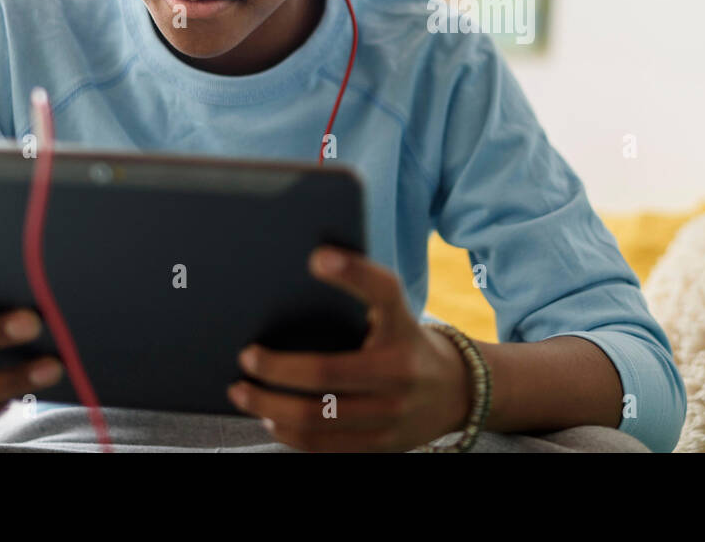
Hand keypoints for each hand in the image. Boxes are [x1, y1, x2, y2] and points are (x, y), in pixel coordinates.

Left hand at [228, 246, 470, 451]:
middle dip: (276, 368)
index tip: (316, 257)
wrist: (459, 392)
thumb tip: (300, 280)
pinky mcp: (382, 444)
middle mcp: (401, 372)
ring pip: (317, 418)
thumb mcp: (398, 316)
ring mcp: (392, 414)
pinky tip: (271, 420)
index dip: (352, 272)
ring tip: (244, 393)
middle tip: (247, 357)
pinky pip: (325, 446)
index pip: (383, 292)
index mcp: (404, 328)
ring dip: (270, 407)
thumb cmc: (409, 343)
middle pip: (326, 373)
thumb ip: (362, 302)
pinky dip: (290, 434)